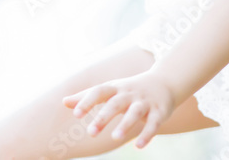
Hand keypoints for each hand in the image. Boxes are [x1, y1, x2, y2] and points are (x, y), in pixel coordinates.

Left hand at [61, 71, 177, 148]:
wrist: (165, 82)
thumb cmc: (130, 89)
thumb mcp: (110, 90)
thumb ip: (87, 96)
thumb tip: (63, 102)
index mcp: (116, 88)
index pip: (99, 92)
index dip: (87, 101)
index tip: (76, 114)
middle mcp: (130, 94)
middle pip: (116, 103)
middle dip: (104, 117)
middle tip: (91, 133)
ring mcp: (145, 102)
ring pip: (135, 112)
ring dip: (125, 124)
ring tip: (115, 138)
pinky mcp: (159, 112)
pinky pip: (153, 123)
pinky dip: (147, 134)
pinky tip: (139, 146)